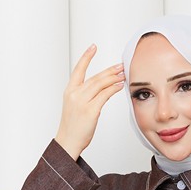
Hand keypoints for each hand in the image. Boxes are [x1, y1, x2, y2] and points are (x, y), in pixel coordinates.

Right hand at [54, 44, 124, 160]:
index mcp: (69, 91)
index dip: (86, 57)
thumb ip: (84, 95)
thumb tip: (100, 88)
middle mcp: (75, 94)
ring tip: (123, 74)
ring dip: (113, 78)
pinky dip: (113, 89)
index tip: (93, 47)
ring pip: (100, 84)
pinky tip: (119, 85)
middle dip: (109, 70)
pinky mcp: (90, 111)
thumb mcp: (74, 106)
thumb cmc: (72, 127)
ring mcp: (82, 102)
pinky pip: (104, 95)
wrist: (68, 142)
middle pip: (95, 77)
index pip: (78, 69)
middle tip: (120, 65)